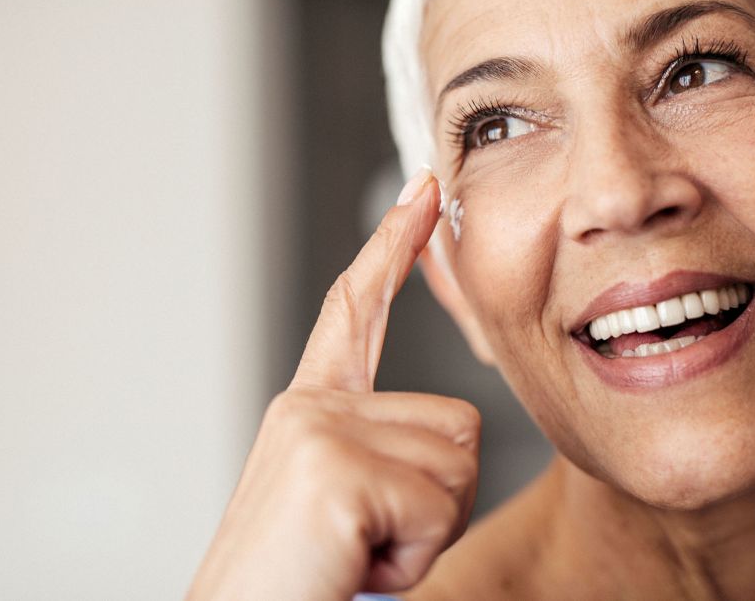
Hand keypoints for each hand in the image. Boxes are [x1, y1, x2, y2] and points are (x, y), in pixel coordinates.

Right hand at [186, 169, 480, 600]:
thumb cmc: (295, 582)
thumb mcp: (343, 504)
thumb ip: (383, 452)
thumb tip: (452, 439)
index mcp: (311, 414)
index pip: (354, 309)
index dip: (392, 246)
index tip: (424, 191)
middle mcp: (309, 408)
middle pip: (458, 423)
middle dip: (437, 499)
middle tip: (366, 541)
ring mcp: (318, 429)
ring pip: (458, 465)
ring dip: (423, 531)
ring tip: (354, 553)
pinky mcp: (332, 466)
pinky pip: (436, 506)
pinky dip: (411, 556)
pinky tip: (353, 561)